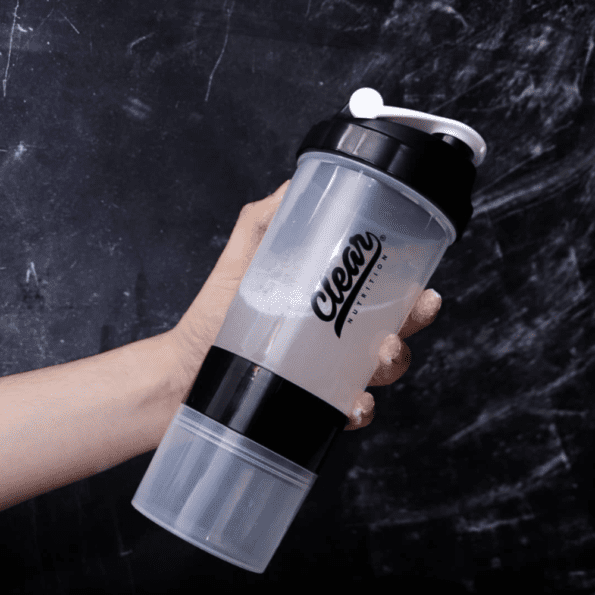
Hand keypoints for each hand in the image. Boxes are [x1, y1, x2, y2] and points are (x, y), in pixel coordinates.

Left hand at [168, 180, 442, 430]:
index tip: (425, 285)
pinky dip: (360, 409)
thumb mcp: (243, 256)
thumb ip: (266, 218)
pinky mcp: (314, 405)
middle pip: (393, 331)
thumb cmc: (215, 311)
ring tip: (382, 352)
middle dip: (414, 323)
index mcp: (328, 303)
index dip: (410, 291)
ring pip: (380, 371)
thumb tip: (297, 181)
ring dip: (393, 363)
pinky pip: (350, 410)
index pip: (381, 295)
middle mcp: (334, 338)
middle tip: (418, 310)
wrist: (184, 367)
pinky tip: (355, 404)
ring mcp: (327, 374)